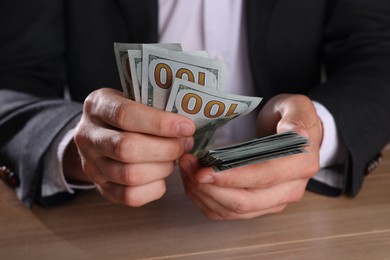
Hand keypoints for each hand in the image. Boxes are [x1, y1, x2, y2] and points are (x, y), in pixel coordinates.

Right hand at [69, 88, 194, 205]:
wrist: (100, 135)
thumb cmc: (128, 114)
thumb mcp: (135, 98)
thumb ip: (155, 107)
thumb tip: (187, 128)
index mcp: (97, 106)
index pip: (125, 115)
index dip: (160, 123)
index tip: (186, 127)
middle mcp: (88, 137)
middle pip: (127, 148)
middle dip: (166, 148)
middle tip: (185, 144)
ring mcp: (91, 166)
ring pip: (131, 175)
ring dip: (163, 168)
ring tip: (173, 158)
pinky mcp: (101, 188)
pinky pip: (131, 196)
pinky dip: (155, 187)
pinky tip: (162, 174)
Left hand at [179, 94, 322, 219]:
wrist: (294, 134)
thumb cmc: (291, 117)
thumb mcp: (297, 107)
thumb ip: (296, 118)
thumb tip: (295, 133)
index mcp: (300, 165)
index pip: (263, 177)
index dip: (232, 177)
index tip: (204, 169)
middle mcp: (290, 189)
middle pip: (246, 201)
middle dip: (211, 187)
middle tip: (187, 167)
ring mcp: (275, 201)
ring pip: (234, 211)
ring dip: (205, 194)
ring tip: (186, 171)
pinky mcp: (260, 206)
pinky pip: (229, 213)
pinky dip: (207, 201)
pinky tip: (193, 183)